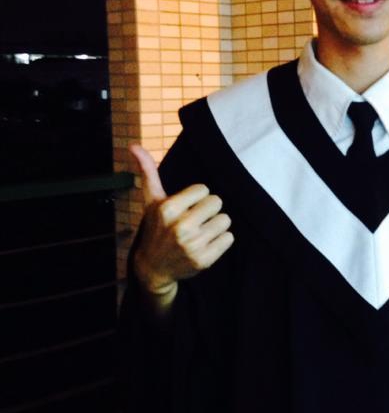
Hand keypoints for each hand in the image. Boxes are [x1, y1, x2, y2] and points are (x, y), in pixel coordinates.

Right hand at [129, 144, 233, 297]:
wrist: (153, 268)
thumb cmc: (156, 227)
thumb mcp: (151, 200)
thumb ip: (148, 172)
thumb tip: (134, 145)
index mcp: (168, 209)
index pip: (204, 189)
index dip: (197, 196)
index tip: (186, 206)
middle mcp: (181, 227)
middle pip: (217, 202)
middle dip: (208, 209)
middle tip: (195, 219)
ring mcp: (193, 245)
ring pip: (226, 220)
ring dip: (216, 224)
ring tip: (200, 231)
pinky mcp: (204, 260)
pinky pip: (229, 238)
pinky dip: (221, 240)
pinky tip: (205, 243)